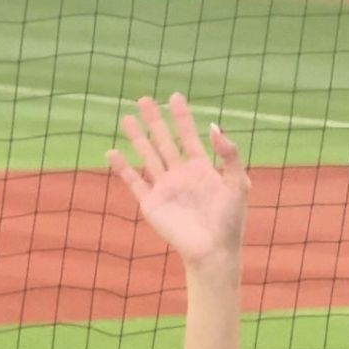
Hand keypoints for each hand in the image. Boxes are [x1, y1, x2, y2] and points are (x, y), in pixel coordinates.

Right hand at [107, 94, 249, 268]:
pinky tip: (111, 153)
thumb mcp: (237, 185)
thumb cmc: (229, 222)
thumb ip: (229, 156)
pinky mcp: (152, 203)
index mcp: (202, 170)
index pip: (189, 137)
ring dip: (137, 138)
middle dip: (155, 121)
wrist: (213, 251)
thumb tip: (214, 126)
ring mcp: (165, 188)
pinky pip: (134, 181)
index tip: (175, 96)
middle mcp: (181, 176)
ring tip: (126, 118)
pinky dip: (122, 168)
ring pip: (147, 156)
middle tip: (144, 99)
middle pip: (165, 141)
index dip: (182, 117)